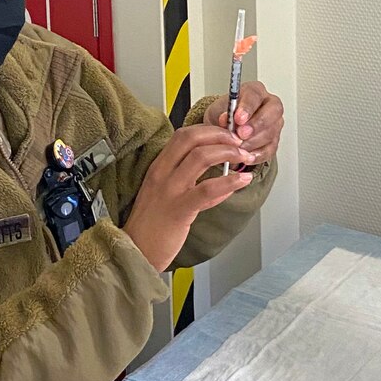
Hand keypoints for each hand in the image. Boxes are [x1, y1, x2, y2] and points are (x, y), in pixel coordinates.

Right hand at [123, 126, 255, 271]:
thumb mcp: (169, 197)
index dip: (208, 130)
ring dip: (228, 152)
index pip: (183, 135)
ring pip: (201, 157)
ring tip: (244, 157)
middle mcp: (162, 173)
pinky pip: (207, 189)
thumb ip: (195, 187)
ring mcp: (170, 190)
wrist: (136, 251)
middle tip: (238, 141)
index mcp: (158, 167)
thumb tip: (223, 181)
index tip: (226, 134)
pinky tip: (242, 180)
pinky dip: (230, 181)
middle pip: (191, 138)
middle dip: (220, 135)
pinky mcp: (179, 209)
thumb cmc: (152, 226)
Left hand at [204, 81, 283, 165]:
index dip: (248, 107)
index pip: (255, 94)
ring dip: (254, 142)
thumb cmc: (224, 116)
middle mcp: (269, 105)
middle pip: (272, 112)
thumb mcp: (217, 112)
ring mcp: (274, 123)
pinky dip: (258, 155)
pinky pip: (270, 149)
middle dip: (256, 125)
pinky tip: (247, 157)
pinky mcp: (274, 141)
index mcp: (255, 92)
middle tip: (241, 134)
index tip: (238, 118)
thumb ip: (222, 115)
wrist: (225, 129)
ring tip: (239, 148)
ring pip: (271, 132)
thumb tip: (225, 119)